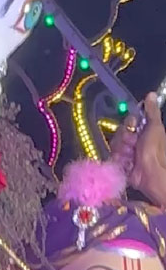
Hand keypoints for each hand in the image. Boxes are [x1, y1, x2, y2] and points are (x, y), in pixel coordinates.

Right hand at [111, 92, 165, 207]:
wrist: (153, 176)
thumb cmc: (156, 151)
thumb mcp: (155, 127)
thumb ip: (151, 111)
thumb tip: (151, 94)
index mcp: (144, 131)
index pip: (128, 121)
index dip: (129, 123)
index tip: (133, 126)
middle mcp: (135, 142)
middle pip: (120, 132)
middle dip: (125, 138)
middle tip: (133, 144)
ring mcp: (128, 153)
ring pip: (115, 145)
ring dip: (122, 150)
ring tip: (130, 156)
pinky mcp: (121, 164)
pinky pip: (113, 157)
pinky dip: (119, 160)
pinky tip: (127, 163)